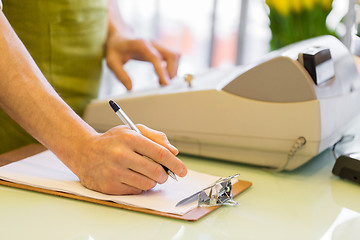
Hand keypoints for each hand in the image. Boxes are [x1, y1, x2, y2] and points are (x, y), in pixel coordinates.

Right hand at [72, 124, 186, 194]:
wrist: (83, 151)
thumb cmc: (112, 141)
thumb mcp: (132, 130)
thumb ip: (155, 137)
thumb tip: (174, 152)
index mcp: (130, 138)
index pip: (160, 153)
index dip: (175, 164)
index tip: (183, 170)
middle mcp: (121, 155)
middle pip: (156, 172)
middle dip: (165, 175)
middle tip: (163, 174)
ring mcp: (114, 172)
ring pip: (147, 184)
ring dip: (152, 181)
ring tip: (145, 174)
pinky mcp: (109, 186)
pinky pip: (135, 191)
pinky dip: (138, 186)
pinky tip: (131, 178)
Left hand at [105, 32, 180, 89]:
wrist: (119, 36)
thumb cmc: (116, 48)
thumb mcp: (112, 62)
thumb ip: (121, 75)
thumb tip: (130, 88)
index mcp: (140, 44)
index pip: (156, 57)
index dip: (162, 71)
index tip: (165, 83)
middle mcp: (153, 43)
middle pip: (172, 55)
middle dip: (172, 72)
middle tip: (163, 84)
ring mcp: (159, 46)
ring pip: (176, 56)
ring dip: (174, 70)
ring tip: (162, 81)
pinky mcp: (161, 50)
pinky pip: (173, 58)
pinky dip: (172, 68)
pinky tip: (162, 75)